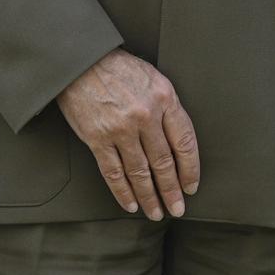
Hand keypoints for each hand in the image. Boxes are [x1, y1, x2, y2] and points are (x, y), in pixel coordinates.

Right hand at [55, 48, 200, 220]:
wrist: (83, 62)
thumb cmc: (120, 69)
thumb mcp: (154, 79)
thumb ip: (167, 107)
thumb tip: (178, 142)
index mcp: (165, 99)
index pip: (184, 142)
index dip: (190, 168)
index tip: (192, 186)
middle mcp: (145, 116)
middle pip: (163, 162)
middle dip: (172, 190)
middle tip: (178, 209)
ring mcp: (121, 130)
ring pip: (140, 172)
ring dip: (149, 196)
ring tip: (156, 212)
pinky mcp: (98, 139)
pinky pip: (113, 172)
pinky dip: (123, 192)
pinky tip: (131, 204)